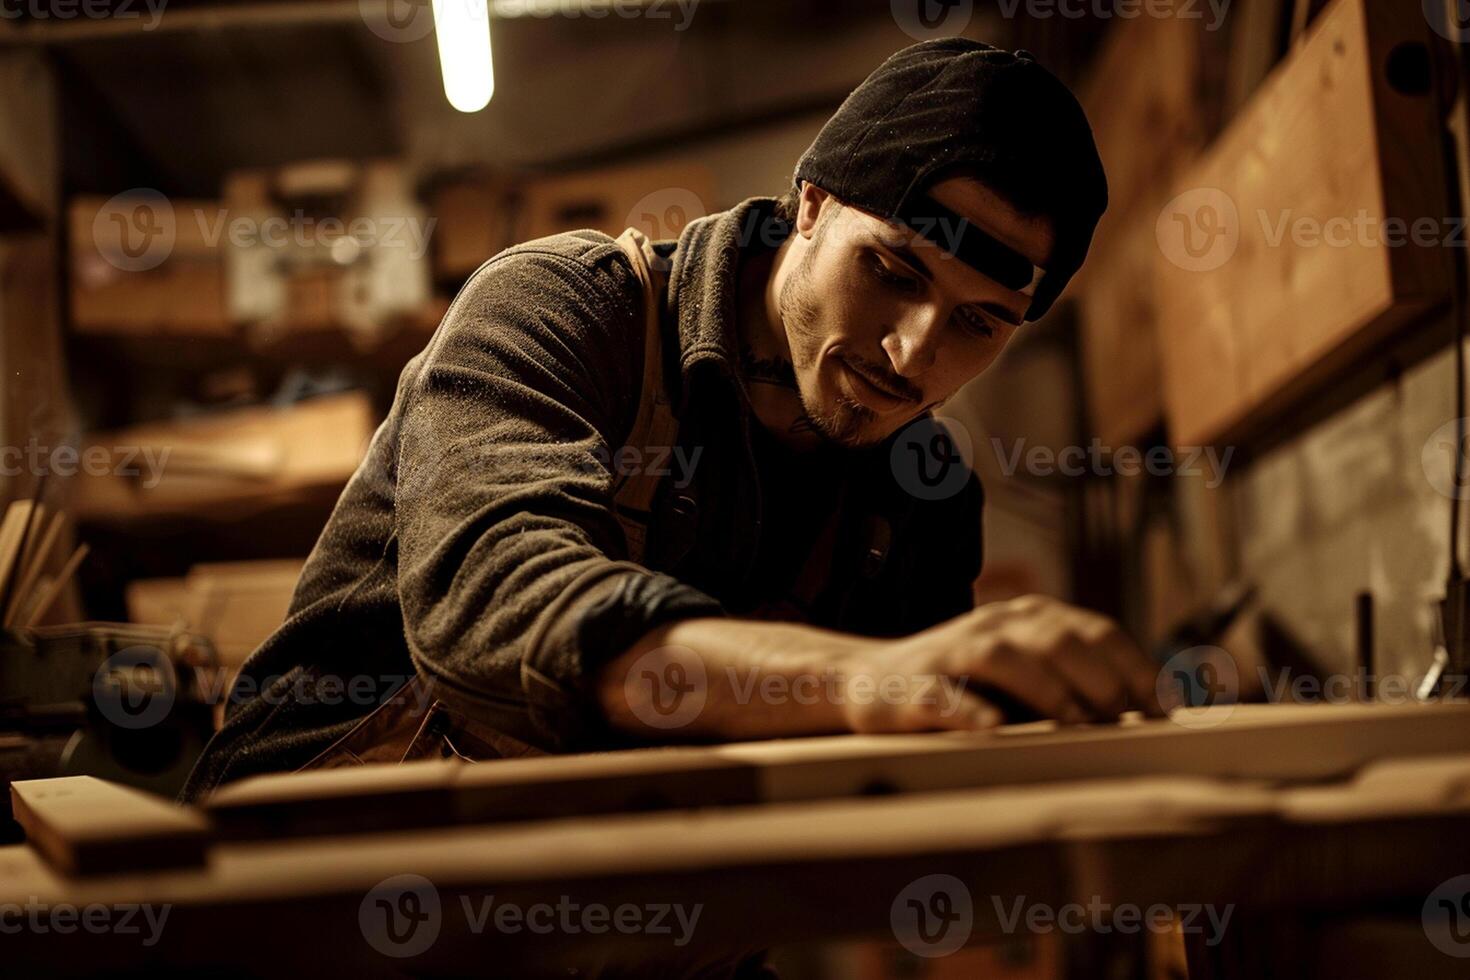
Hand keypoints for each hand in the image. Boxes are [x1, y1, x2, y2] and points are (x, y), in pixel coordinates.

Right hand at [837, 594, 1167, 732]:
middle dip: (1100, 678)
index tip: (1168, 707)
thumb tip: (1154, 708)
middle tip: (1126, 721)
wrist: (870, 681)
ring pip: (1005, 657)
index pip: (1096, 631)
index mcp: (1028, 617)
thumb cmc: (965, 685)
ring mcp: (952, 652)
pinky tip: (994, 729)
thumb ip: (1075, 677)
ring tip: (1075, 722)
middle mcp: (994, 624)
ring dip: (1047, 688)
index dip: (1137, 666)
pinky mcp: (915, 686)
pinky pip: (945, 696)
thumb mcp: (1024, 669)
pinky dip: (971, 710)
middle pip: (1057, 638)